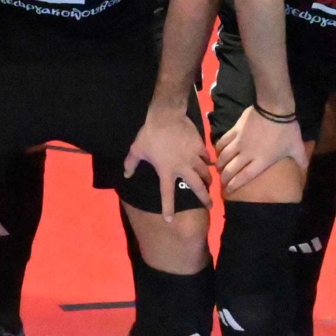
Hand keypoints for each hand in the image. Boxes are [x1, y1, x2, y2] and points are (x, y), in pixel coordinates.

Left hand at [121, 104, 210, 221]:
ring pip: (205, 173)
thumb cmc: (150, 134)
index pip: (167, 195)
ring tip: (209, 183)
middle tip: (209, 205)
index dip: (168, 208)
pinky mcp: (199, 146)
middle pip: (197, 187)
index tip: (170, 220)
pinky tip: (209, 162)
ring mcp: (193, 157)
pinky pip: (206, 157)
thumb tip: (126, 174)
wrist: (166, 115)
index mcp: (166, 171)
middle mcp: (182, 168)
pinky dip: (208, 161)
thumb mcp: (137, 149)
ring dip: (208, 179)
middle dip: (204, 198)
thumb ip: (131, 163)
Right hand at [214, 107, 306, 195]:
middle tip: (221, 182)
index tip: (228, 191)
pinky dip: (218, 148)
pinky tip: (216, 151)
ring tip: (217, 168)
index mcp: (261, 161)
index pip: (244, 177)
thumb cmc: (286, 130)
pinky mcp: (235, 130)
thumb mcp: (296, 146)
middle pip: (231, 169)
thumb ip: (300, 159)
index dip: (234, 185)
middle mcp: (247, 154)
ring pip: (224, 156)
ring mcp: (239, 142)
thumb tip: (306, 168)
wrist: (274, 109)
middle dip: (224, 178)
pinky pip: (223, 141)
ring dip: (219, 164)